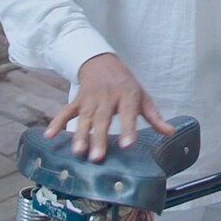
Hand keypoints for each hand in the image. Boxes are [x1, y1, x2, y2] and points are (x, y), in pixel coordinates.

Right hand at [44, 53, 174, 161]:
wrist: (102, 62)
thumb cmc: (125, 84)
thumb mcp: (142, 97)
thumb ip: (155, 117)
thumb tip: (171, 133)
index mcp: (127, 96)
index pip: (128, 113)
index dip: (129, 129)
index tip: (128, 145)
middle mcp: (107, 97)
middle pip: (103, 119)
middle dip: (99, 138)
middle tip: (97, 158)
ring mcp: (90, 99)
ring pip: (84, 118)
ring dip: (80, 135)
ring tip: (77, 152)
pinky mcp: (77, 100)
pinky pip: (65, 111)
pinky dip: (57, 122)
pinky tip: (49, 135)